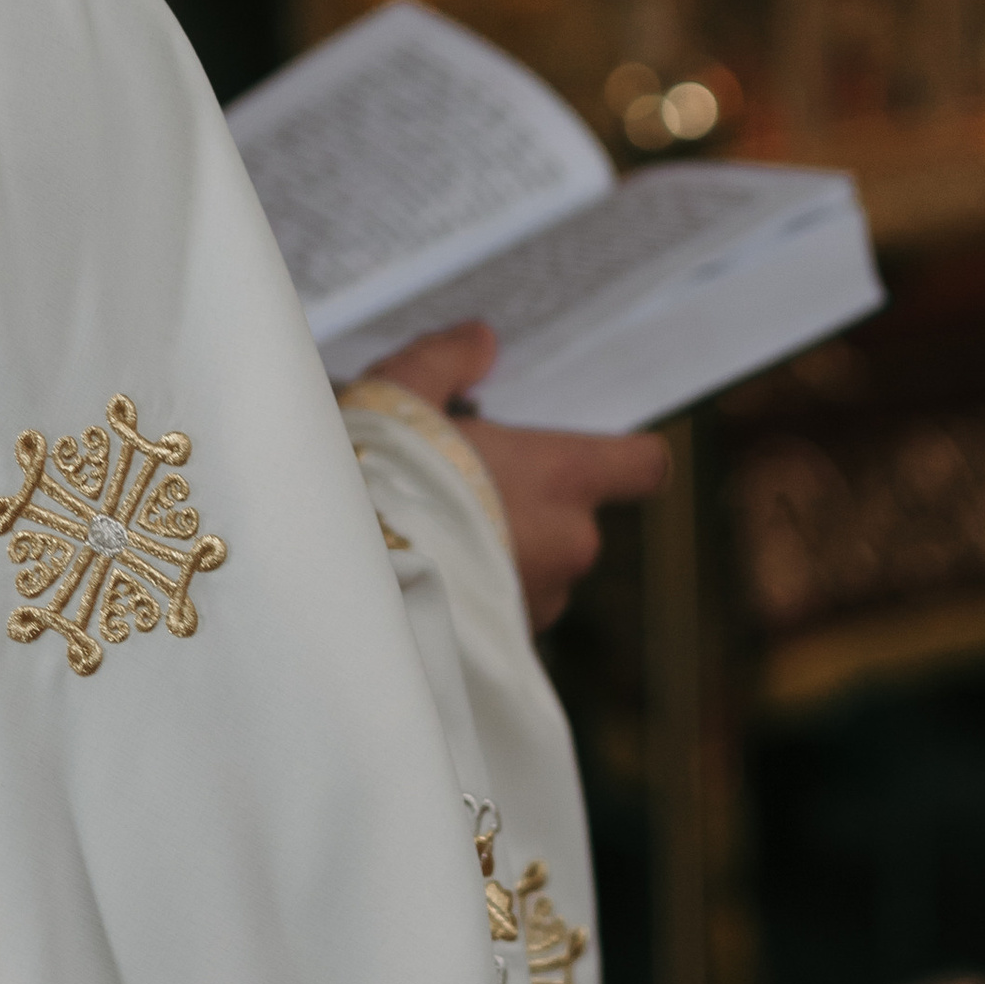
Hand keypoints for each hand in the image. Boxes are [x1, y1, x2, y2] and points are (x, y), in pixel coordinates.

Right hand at [360, 322, 670, 629]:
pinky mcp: (508, 643)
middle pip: (576, 516)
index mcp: (563, 475)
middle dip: (531, 505)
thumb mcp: (401, 397)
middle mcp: (570, 541)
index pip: (643, 465)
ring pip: (540, 568)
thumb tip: (481, 340)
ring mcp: (543, 600)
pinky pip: (507, 613)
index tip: (597, 451)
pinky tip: (427, 580)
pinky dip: (479, 598)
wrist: (341, 583)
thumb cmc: (380, 480)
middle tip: (466, 490)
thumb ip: (448, 360)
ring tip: (437, 540)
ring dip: (506, 556)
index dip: (625, 457)